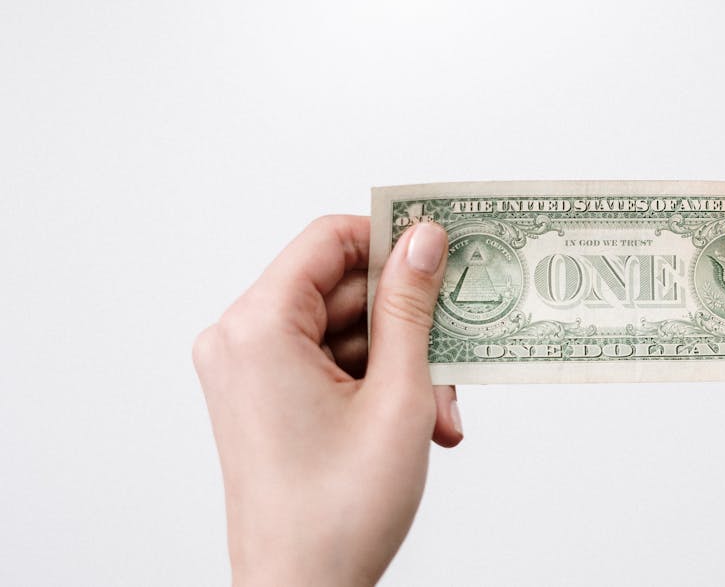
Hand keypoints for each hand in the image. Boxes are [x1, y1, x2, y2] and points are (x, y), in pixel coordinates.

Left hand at [192, 217, 461, 585]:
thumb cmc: (336, 513)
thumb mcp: (396, 397)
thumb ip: (411, 307)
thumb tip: (425, 240)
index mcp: (257, 328)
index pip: (329, 240)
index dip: (392, 240)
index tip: (445, 252)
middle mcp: (240, 342)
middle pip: (342, 292)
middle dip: (408, 327)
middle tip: (455, 359)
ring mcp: (248, 373)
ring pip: (345, 333)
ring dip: (402, 366)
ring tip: (437, 414)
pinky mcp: (263, 400)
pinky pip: (330, 365)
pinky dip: (377, 387)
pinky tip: (418, 424)